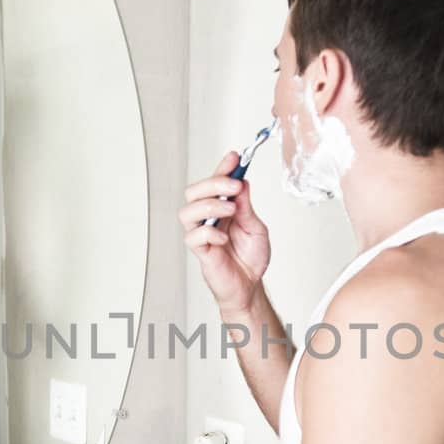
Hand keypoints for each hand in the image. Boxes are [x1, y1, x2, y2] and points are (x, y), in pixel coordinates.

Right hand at [179, 152, 270, 316]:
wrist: (250, 286)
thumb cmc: (251, 258)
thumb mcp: (256, 227)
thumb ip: (246, 207)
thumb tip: (242, 182)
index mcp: (221, 208)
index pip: (215, 182)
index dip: (222, 168)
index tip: (235, 157)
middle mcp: (208, 218)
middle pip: (194, 191)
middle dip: (213, 183)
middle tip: (234, 186)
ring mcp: (202, 234)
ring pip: (187, 211)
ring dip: (209, 205)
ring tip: (230, 211)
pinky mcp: (200, 251)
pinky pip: (193, 237)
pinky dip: (209, 233)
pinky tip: (224, 238)